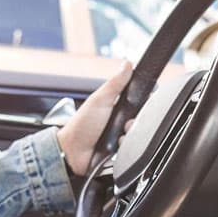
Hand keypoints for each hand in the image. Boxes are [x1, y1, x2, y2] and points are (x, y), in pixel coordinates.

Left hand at [56, 61, 133, 175]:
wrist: (73, 152)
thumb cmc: (81, 125)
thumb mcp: (100, 100)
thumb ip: (115, 83)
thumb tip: (127, 64)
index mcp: (115, 106)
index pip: (138, 102)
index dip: (144, 102)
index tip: (144, 103)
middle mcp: (119, 121)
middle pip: (140, 119)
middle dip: (135, 122)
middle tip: (126, 123)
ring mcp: (120, 137)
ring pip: (138, 134)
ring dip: (131, 135)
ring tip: (119, 135)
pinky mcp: (121, 152)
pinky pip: (133, 149)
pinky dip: (127, 147)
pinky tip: (117, 146)